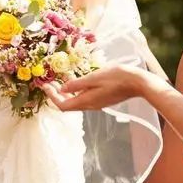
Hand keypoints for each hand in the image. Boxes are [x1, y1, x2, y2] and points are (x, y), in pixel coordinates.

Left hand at [46, 63, 160, 111]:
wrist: (138, 83)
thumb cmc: (117, 77)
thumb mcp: (94, 77)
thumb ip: (77, 84)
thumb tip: (61, 89)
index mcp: (86, 101)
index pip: (63, 105)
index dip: (51, 97)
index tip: (44, 85)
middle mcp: (90, 105)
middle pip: (67, 104)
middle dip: (55, 94)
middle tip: (48, 82)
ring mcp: (96, 103)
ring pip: (75, 101)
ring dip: (64, 92)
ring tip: (58, 79)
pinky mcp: (102, 99)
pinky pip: (83, 97)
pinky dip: (74, 90)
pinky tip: (74, 80)